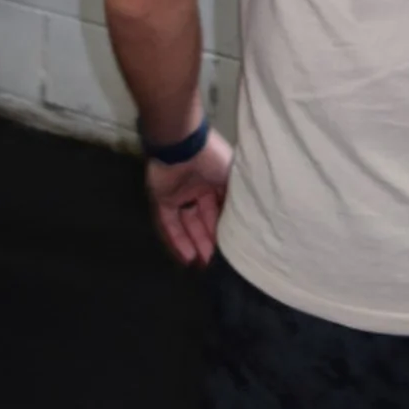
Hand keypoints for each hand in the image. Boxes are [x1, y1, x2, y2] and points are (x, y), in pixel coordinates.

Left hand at [144, 129, 232, 266]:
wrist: (181, 143)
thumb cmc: (211, 157)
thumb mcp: (232, 176)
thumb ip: (235, 197)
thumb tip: (246, 219)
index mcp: (215, 179)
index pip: (221, 209)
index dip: (225, 228)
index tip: (232, 248)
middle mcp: (198, 187)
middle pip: (204, 219)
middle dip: (210, 240)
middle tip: (218, 264)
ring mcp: (179, 193)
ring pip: (187, 224)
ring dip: (195, 243)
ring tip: (203, 265)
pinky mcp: (161, 198)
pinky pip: (168, 222)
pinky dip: (177, 239)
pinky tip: (187, 257)